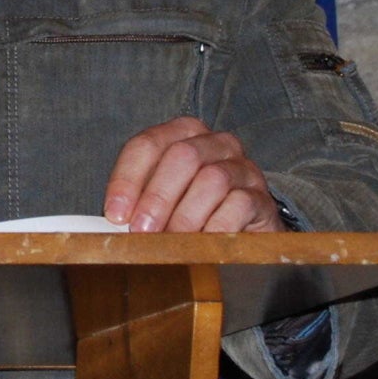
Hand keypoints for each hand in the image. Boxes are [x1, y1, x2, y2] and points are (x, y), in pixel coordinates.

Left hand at [102, 116, 281, 233]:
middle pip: (182, 156)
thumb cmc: (192, 212)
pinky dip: (215, 227)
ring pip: (212, 179)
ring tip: (172, 244)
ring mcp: (242, 167)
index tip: (116, 215)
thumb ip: (138, 203)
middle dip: (157, 197)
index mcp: (182, 134)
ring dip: (186, 216)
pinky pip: (238, 205)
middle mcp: (215, 143)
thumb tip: (116, 222)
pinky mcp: (261, 197)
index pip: (148, 144)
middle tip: (143, 232)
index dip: (127, 179)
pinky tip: (201, 245)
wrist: (243, 232)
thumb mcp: (161, 201)